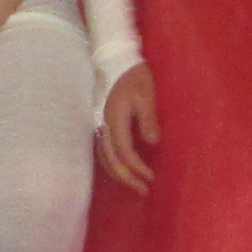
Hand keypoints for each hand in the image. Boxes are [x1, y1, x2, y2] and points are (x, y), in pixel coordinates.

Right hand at [97, 64, 159, 192]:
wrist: (116, 61)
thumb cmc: (134, 76)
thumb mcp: (146, 95)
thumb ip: (148, 119)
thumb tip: (152, 142)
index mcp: (115, 119)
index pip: (124, 152)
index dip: (137, 168)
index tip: (151, 178)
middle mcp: (104, 125)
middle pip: (111, 160)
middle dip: (127, 178)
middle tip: (143, 190)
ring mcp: (100, 124)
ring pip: (104, 157)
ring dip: (118, 174)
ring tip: (132, 184)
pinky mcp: (101, 123)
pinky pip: (103, 150)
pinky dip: (111, 164)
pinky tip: (120, 168)